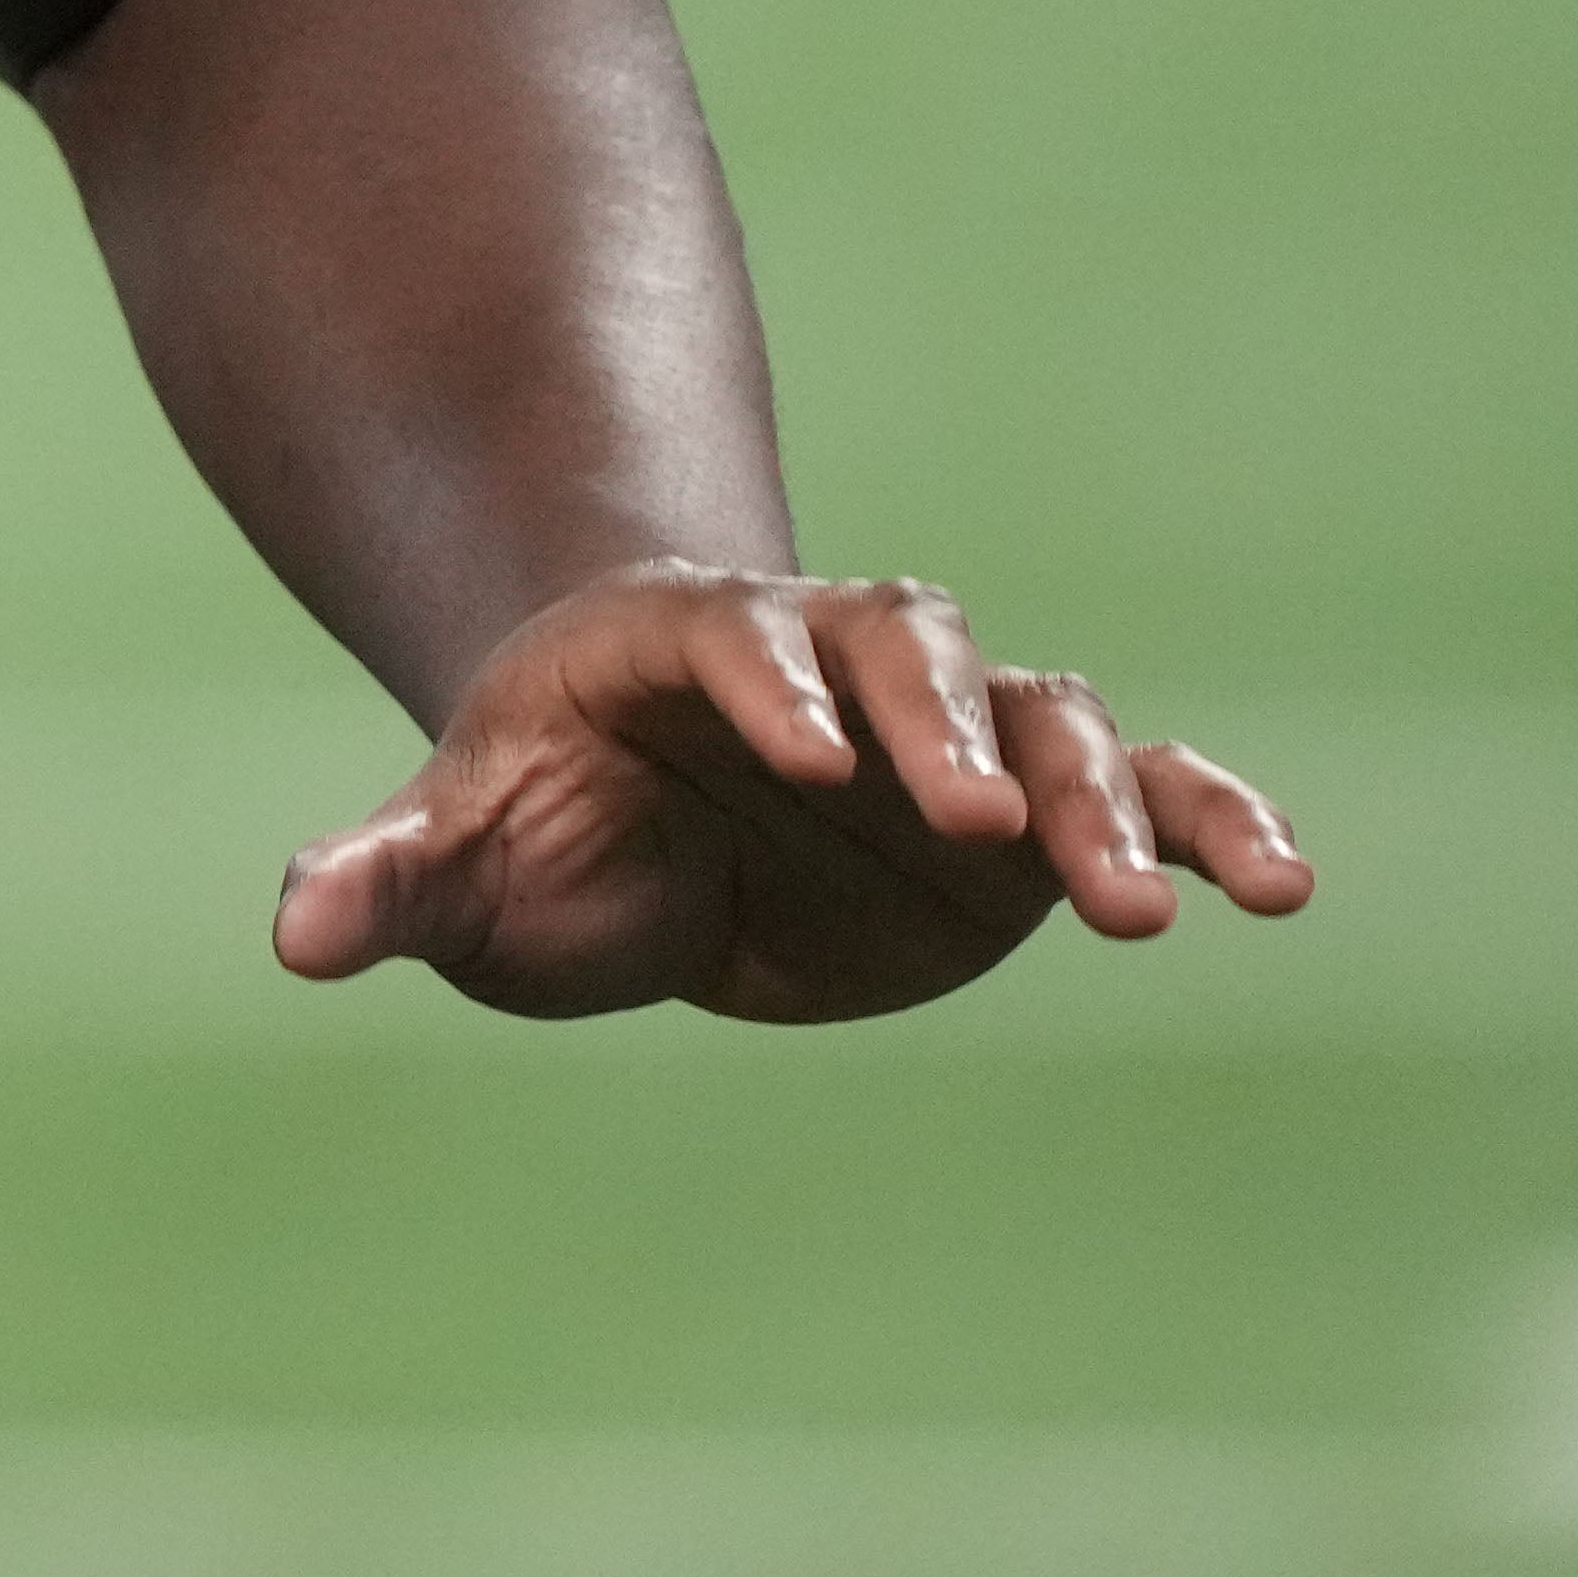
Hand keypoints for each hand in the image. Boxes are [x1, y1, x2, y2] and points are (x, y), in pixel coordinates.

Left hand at [274, 564, 1313, 1021]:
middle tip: (984, 822)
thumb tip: (299, 934)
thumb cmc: (532, 828)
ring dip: (1102, 796)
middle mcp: (832, 667)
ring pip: (1042, 714)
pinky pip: (1142, 790)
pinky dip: (1211, 820)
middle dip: (947, 725)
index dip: (773, 688)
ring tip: (1154, 905)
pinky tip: (1278, 883)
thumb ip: (394, 877)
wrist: (633, 824)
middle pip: (909, 646)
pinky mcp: (1026, 812)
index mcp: (683, 650)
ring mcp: (941, 733)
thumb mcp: (460, 856)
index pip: (737, 642)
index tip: (815, 762)